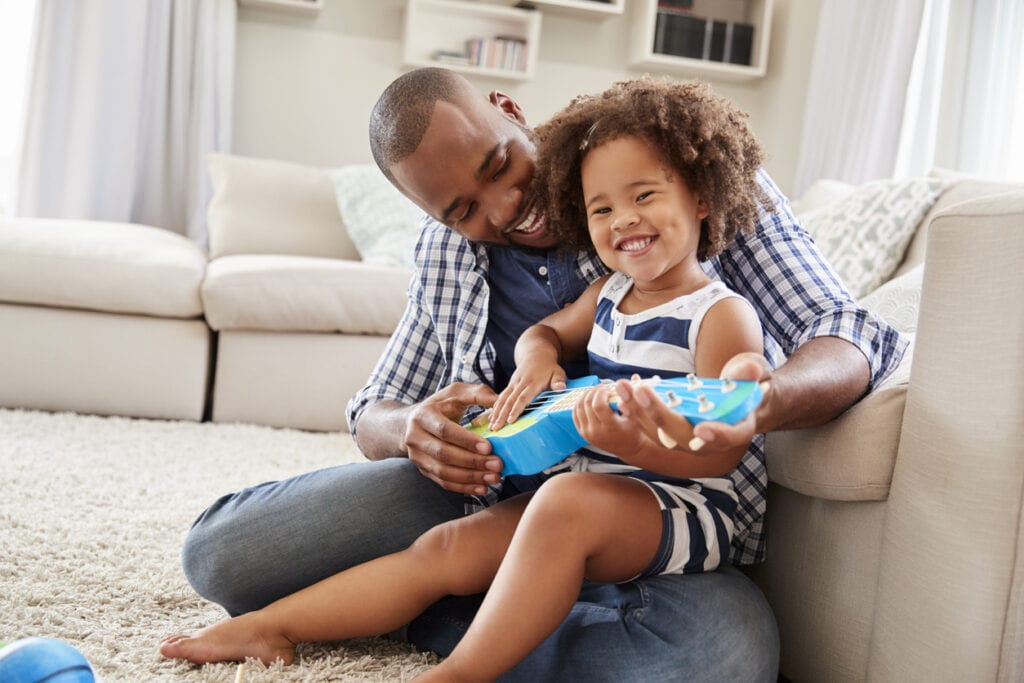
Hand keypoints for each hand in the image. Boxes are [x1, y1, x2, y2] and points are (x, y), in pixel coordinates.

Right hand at [402, 383, 503, 494]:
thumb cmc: (439, 406)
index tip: (488, 447)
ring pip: (444, 472)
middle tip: (497, 465)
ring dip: (471, 477)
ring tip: (494, 477)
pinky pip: (444, 482)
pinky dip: (464, 487)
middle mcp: (416, 437)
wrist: (409, 424)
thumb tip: (500, 401)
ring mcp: (417, 457)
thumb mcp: (455, 393)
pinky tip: (482, 488)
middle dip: (473, 462)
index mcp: (423, 416)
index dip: (466, 440)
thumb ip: (478, 393)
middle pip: (444, 454)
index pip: (444, 430)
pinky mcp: (424, 470)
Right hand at [488, 364, 566, 430]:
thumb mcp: (558, 372)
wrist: (536, 354)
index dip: (516, 409)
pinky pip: (501, 396)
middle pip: (509, 400)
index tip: (510, 421)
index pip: (523, 397)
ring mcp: (513, 383)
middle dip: (502, 415)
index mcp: (533, 382)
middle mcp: (520, 383)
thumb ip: (559, 381)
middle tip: (496, 428)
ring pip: (503, 399)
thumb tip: (561, 387)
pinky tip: (491, 417)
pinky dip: (495, 407)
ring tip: (491, 426)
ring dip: (496, 413)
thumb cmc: (549, 367)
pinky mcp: (510, 384)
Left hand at [571, 384, 647, 458]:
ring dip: (586, 395)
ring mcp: (587, 433)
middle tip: (602, 387)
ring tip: (596, 391)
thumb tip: (621, 385)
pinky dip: (579, 404)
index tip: (608, 389)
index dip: (601, 393)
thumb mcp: (634, 417)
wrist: (627, 448)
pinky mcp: (582, 433)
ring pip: (579, 407)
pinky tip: (588, 399)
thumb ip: (627, 401)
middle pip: (588, 404)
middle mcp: (596, 431)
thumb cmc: (632, 431)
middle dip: (594, 391)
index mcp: (610, 428)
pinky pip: (575, 414)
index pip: (599, 405)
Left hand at [613, 354, 771, 453]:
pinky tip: (623, 391)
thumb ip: (750, 373)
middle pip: (683, 436)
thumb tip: (747, 371)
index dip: (718, 435)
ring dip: (638, 412)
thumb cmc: (752, 384)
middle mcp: (711, 440)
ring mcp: (688, 437)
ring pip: (660, 433)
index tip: (703, 429)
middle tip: (641, 391)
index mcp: (739, 428)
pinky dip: (635, 410)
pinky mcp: (672, 430)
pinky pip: (650, 426)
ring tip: (622, 388)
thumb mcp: (757, 373)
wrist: (741, 398)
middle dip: (660, 414)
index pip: (731, 436)